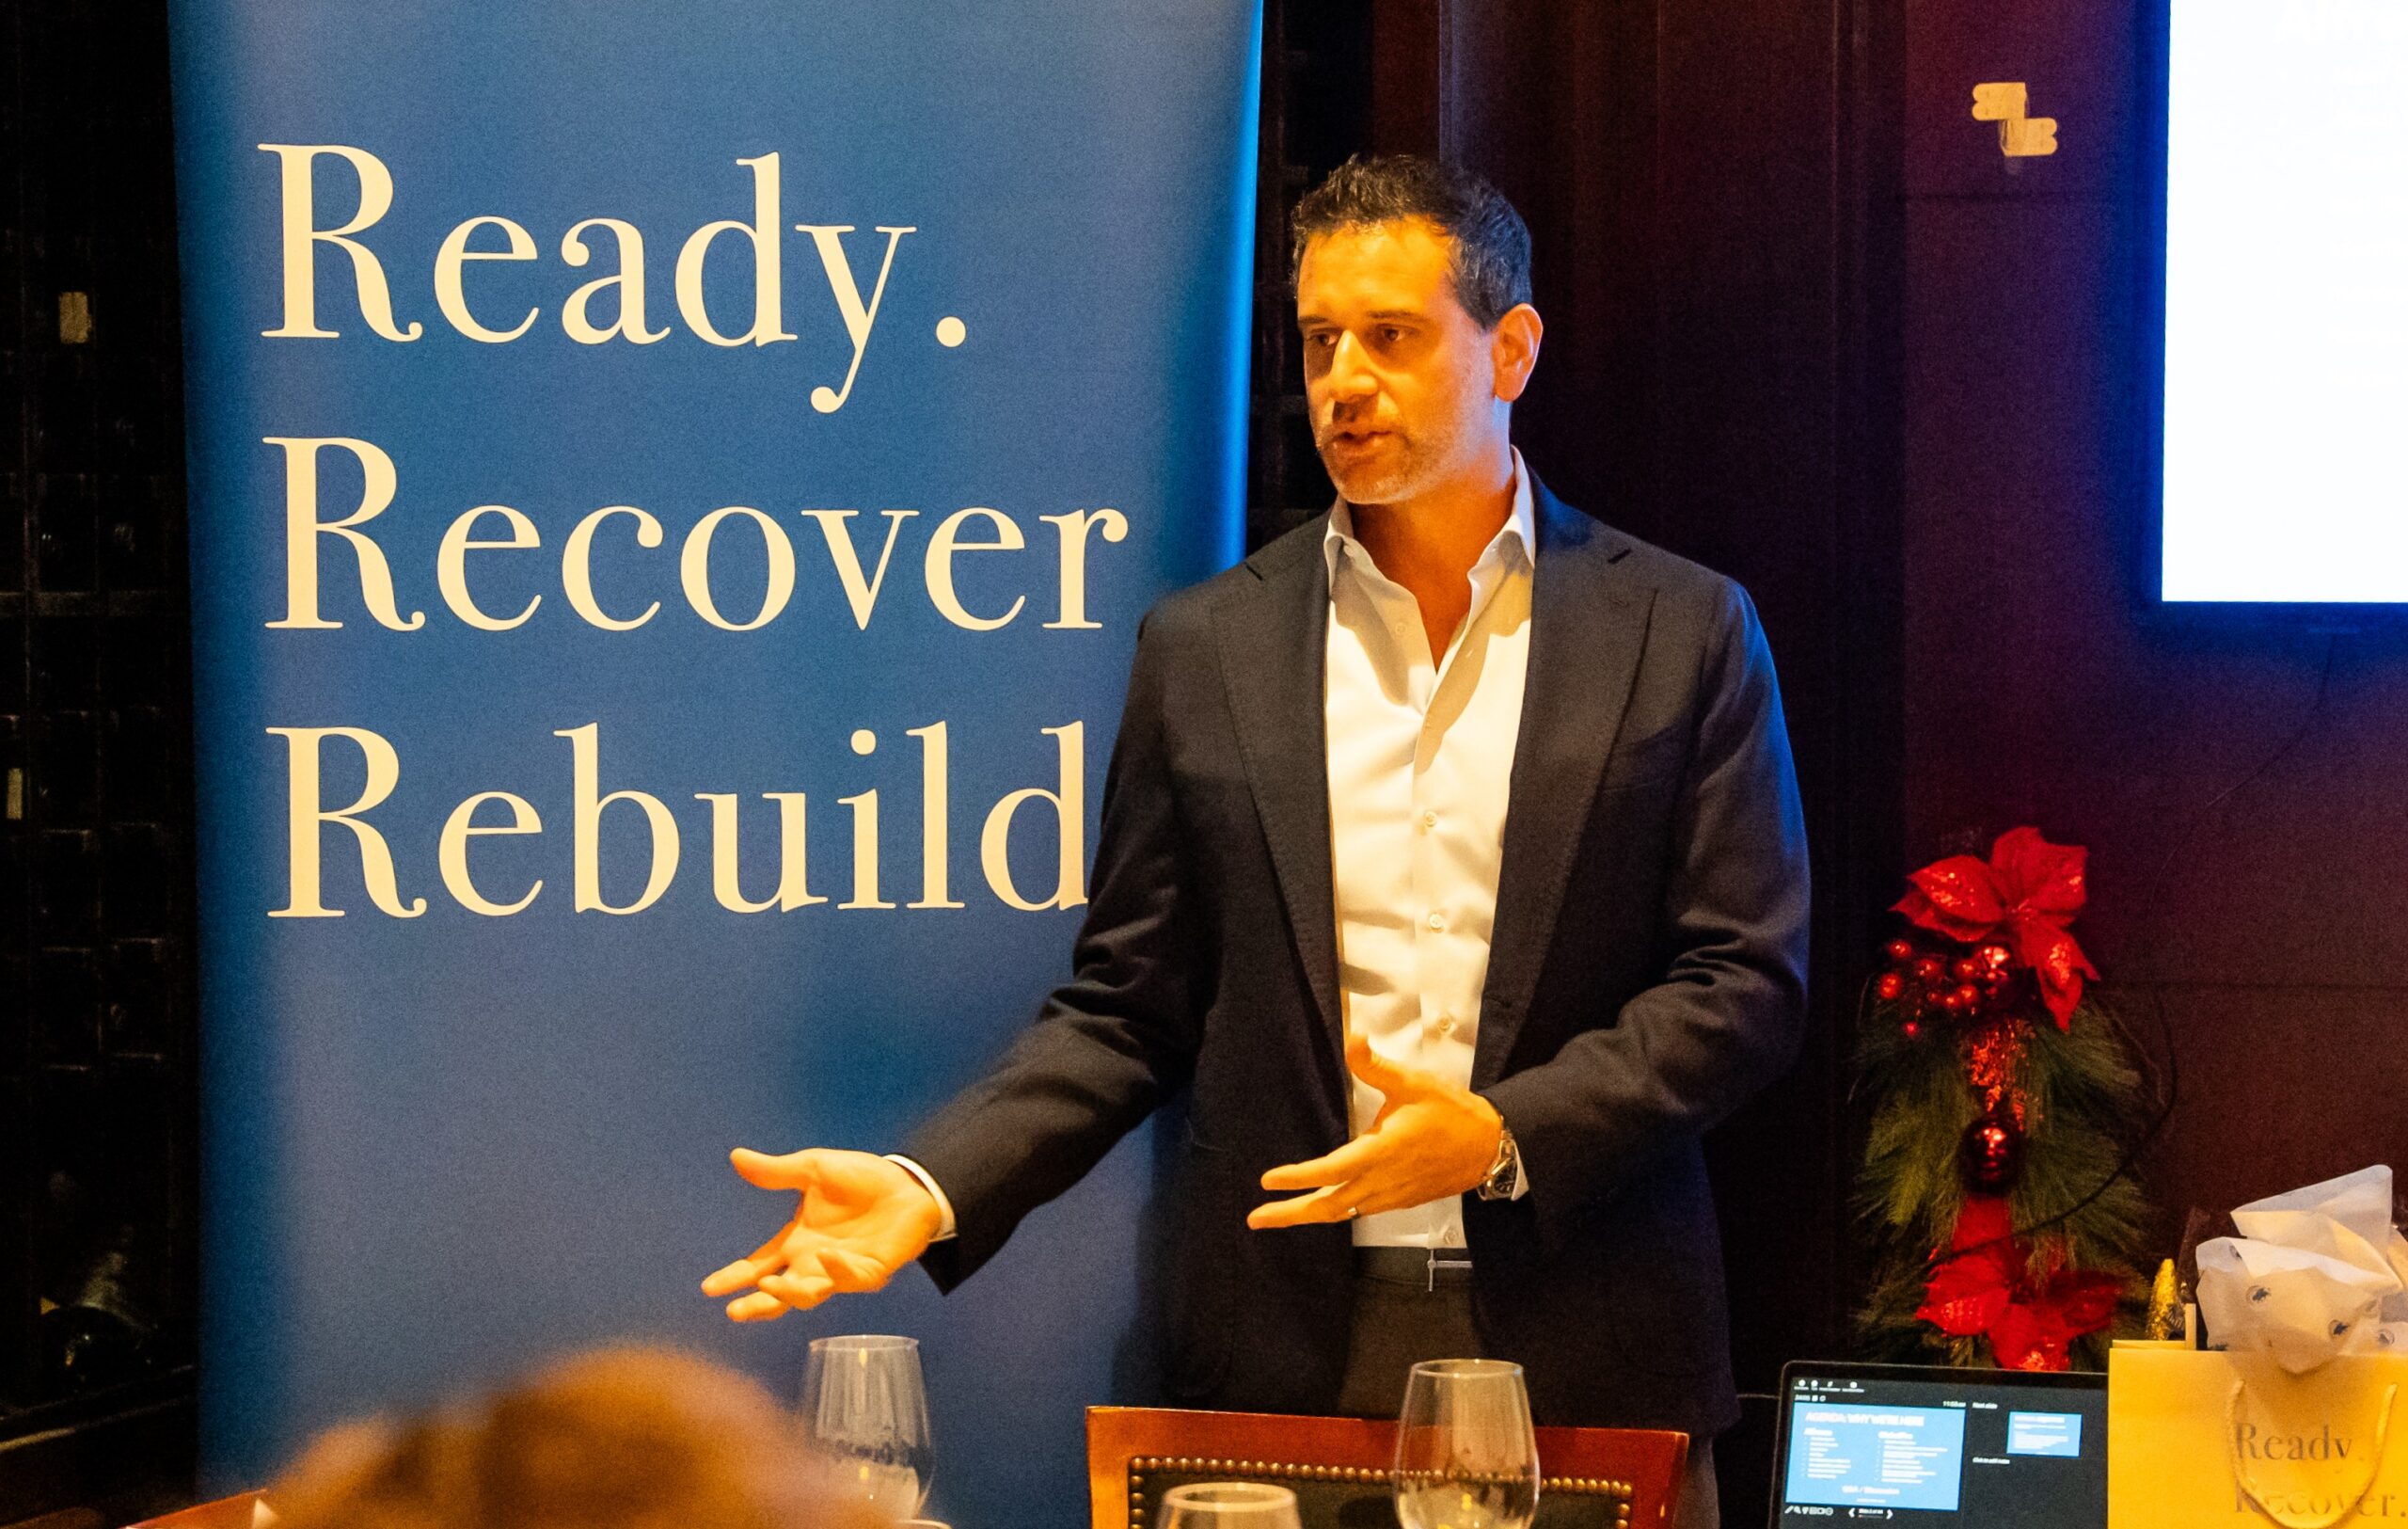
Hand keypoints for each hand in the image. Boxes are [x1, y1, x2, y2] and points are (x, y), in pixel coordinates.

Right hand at [700, 1148, 943, 1320]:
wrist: (907, 1182)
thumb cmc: (860, 1179)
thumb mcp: (814, 1169)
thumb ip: (777, 1172)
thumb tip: (737, 1157)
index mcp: (797, 1241)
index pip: (760, 1263)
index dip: (735, 1277)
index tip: (709, 1288)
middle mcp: (814, 1262)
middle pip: (779, 1292)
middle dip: (757, 1303)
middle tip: (734, 1311)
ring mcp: (841, 1270)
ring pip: (810, 1294)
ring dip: (789, 1293)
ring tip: (769, 1286)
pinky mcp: (869, 1271)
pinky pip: (849, 1277)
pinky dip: (835, 1270)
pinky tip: (824, 1255)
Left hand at [1247, 1032, 1503, 1228]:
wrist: (1490, 1147)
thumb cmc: (1451, 1113)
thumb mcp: (1413, 1083)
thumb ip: (1375, 1065)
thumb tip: (1353, 1037)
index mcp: (1381, 1153)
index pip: (1330, 1170)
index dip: (1297, 1177)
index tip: (1268, 1180)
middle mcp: (1381, 1182)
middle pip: (1329, 1205)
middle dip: (1290, 1214)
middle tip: (1255, 1219)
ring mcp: (1390, 1196)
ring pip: (1343, 1212)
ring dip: (1310, 1214)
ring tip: (1277, 1216)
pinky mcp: (1400, 1201)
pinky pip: (1360, 1210)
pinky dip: (1336, 1211)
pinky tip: (1324, 1205)